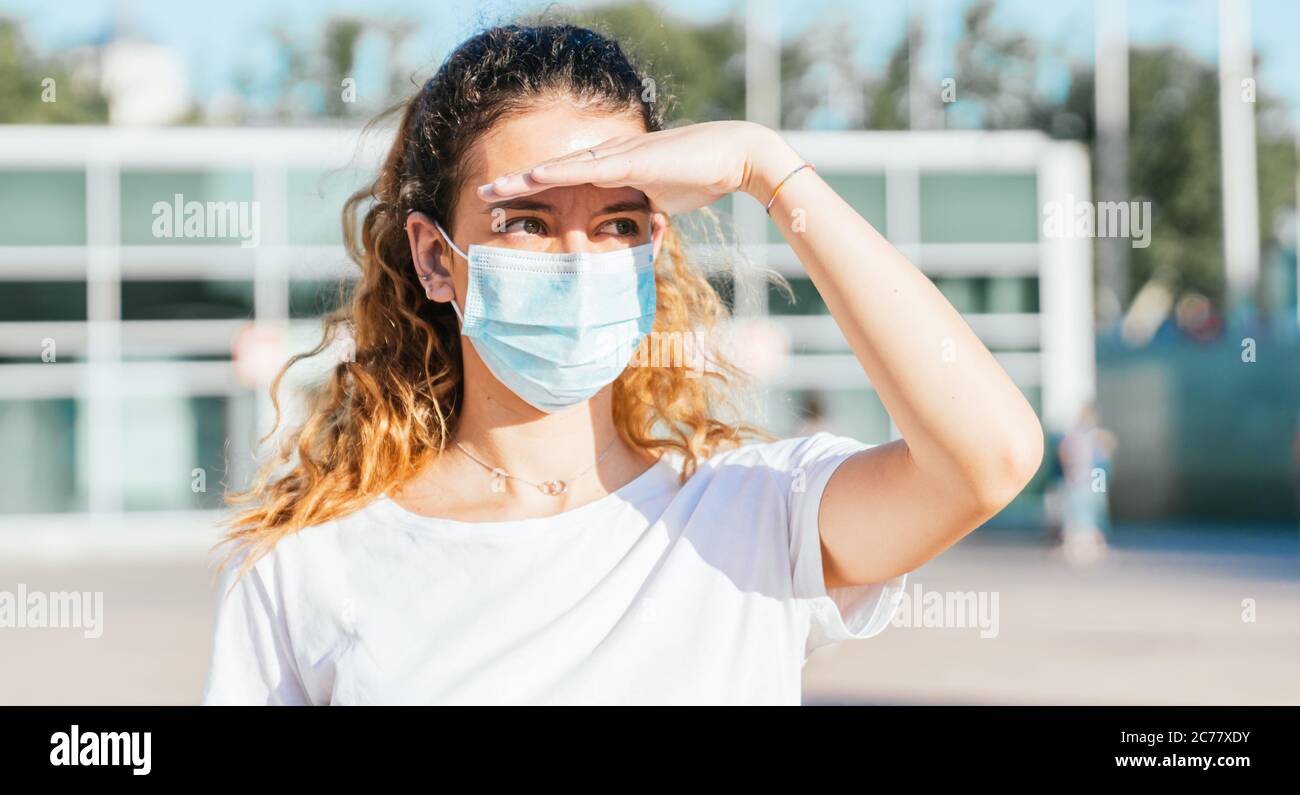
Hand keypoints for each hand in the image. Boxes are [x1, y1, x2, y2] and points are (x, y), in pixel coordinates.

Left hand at [476, 120, 802, 214]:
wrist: (734, 158)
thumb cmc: (702, 178)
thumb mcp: (662, 205)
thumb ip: (642, 217)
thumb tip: (635, 237)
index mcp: (613, 170)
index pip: (564, 182)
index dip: (533, 192)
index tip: (505, 206)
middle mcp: (609, 158)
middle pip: (552, 172)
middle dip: (515, 185)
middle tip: (481, 196)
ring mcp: (618, 156)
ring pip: (560, 168)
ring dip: (524, 178)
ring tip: (491, 188)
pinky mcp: (630, 160)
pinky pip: (585, 168)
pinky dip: (555, 172)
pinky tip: (531, 176)